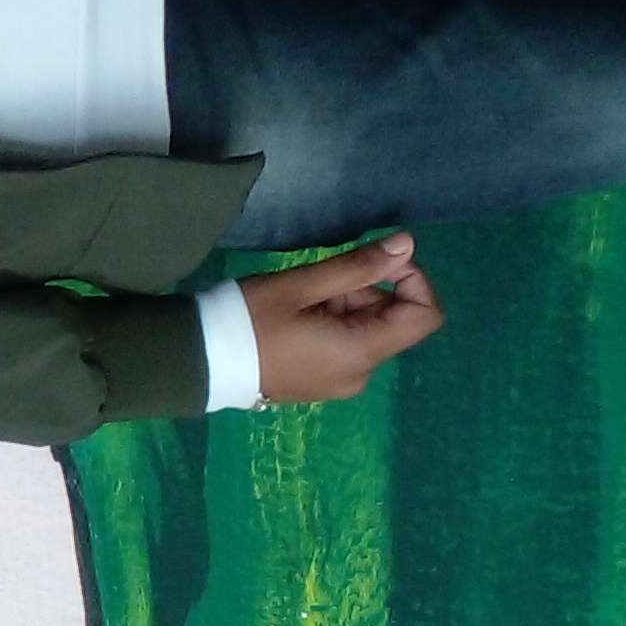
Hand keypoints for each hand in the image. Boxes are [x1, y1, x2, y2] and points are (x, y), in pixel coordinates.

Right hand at [241, 233, 447, 403]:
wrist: (201, 362)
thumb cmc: (249, 320)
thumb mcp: (302, 285)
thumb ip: (358, 266)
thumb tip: (407, 243)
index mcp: (361, 352)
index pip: (424, 316)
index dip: (414, 279)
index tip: (377, 260)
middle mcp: (361, 374)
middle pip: (393, 322)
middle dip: (367, 290)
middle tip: (319, 280)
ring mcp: (341, 382)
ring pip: (368, 332)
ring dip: (347, 305)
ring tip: (300, 300)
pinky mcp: (323, 382)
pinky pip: (347, 347)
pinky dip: (334, 324)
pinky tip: (296, 318)